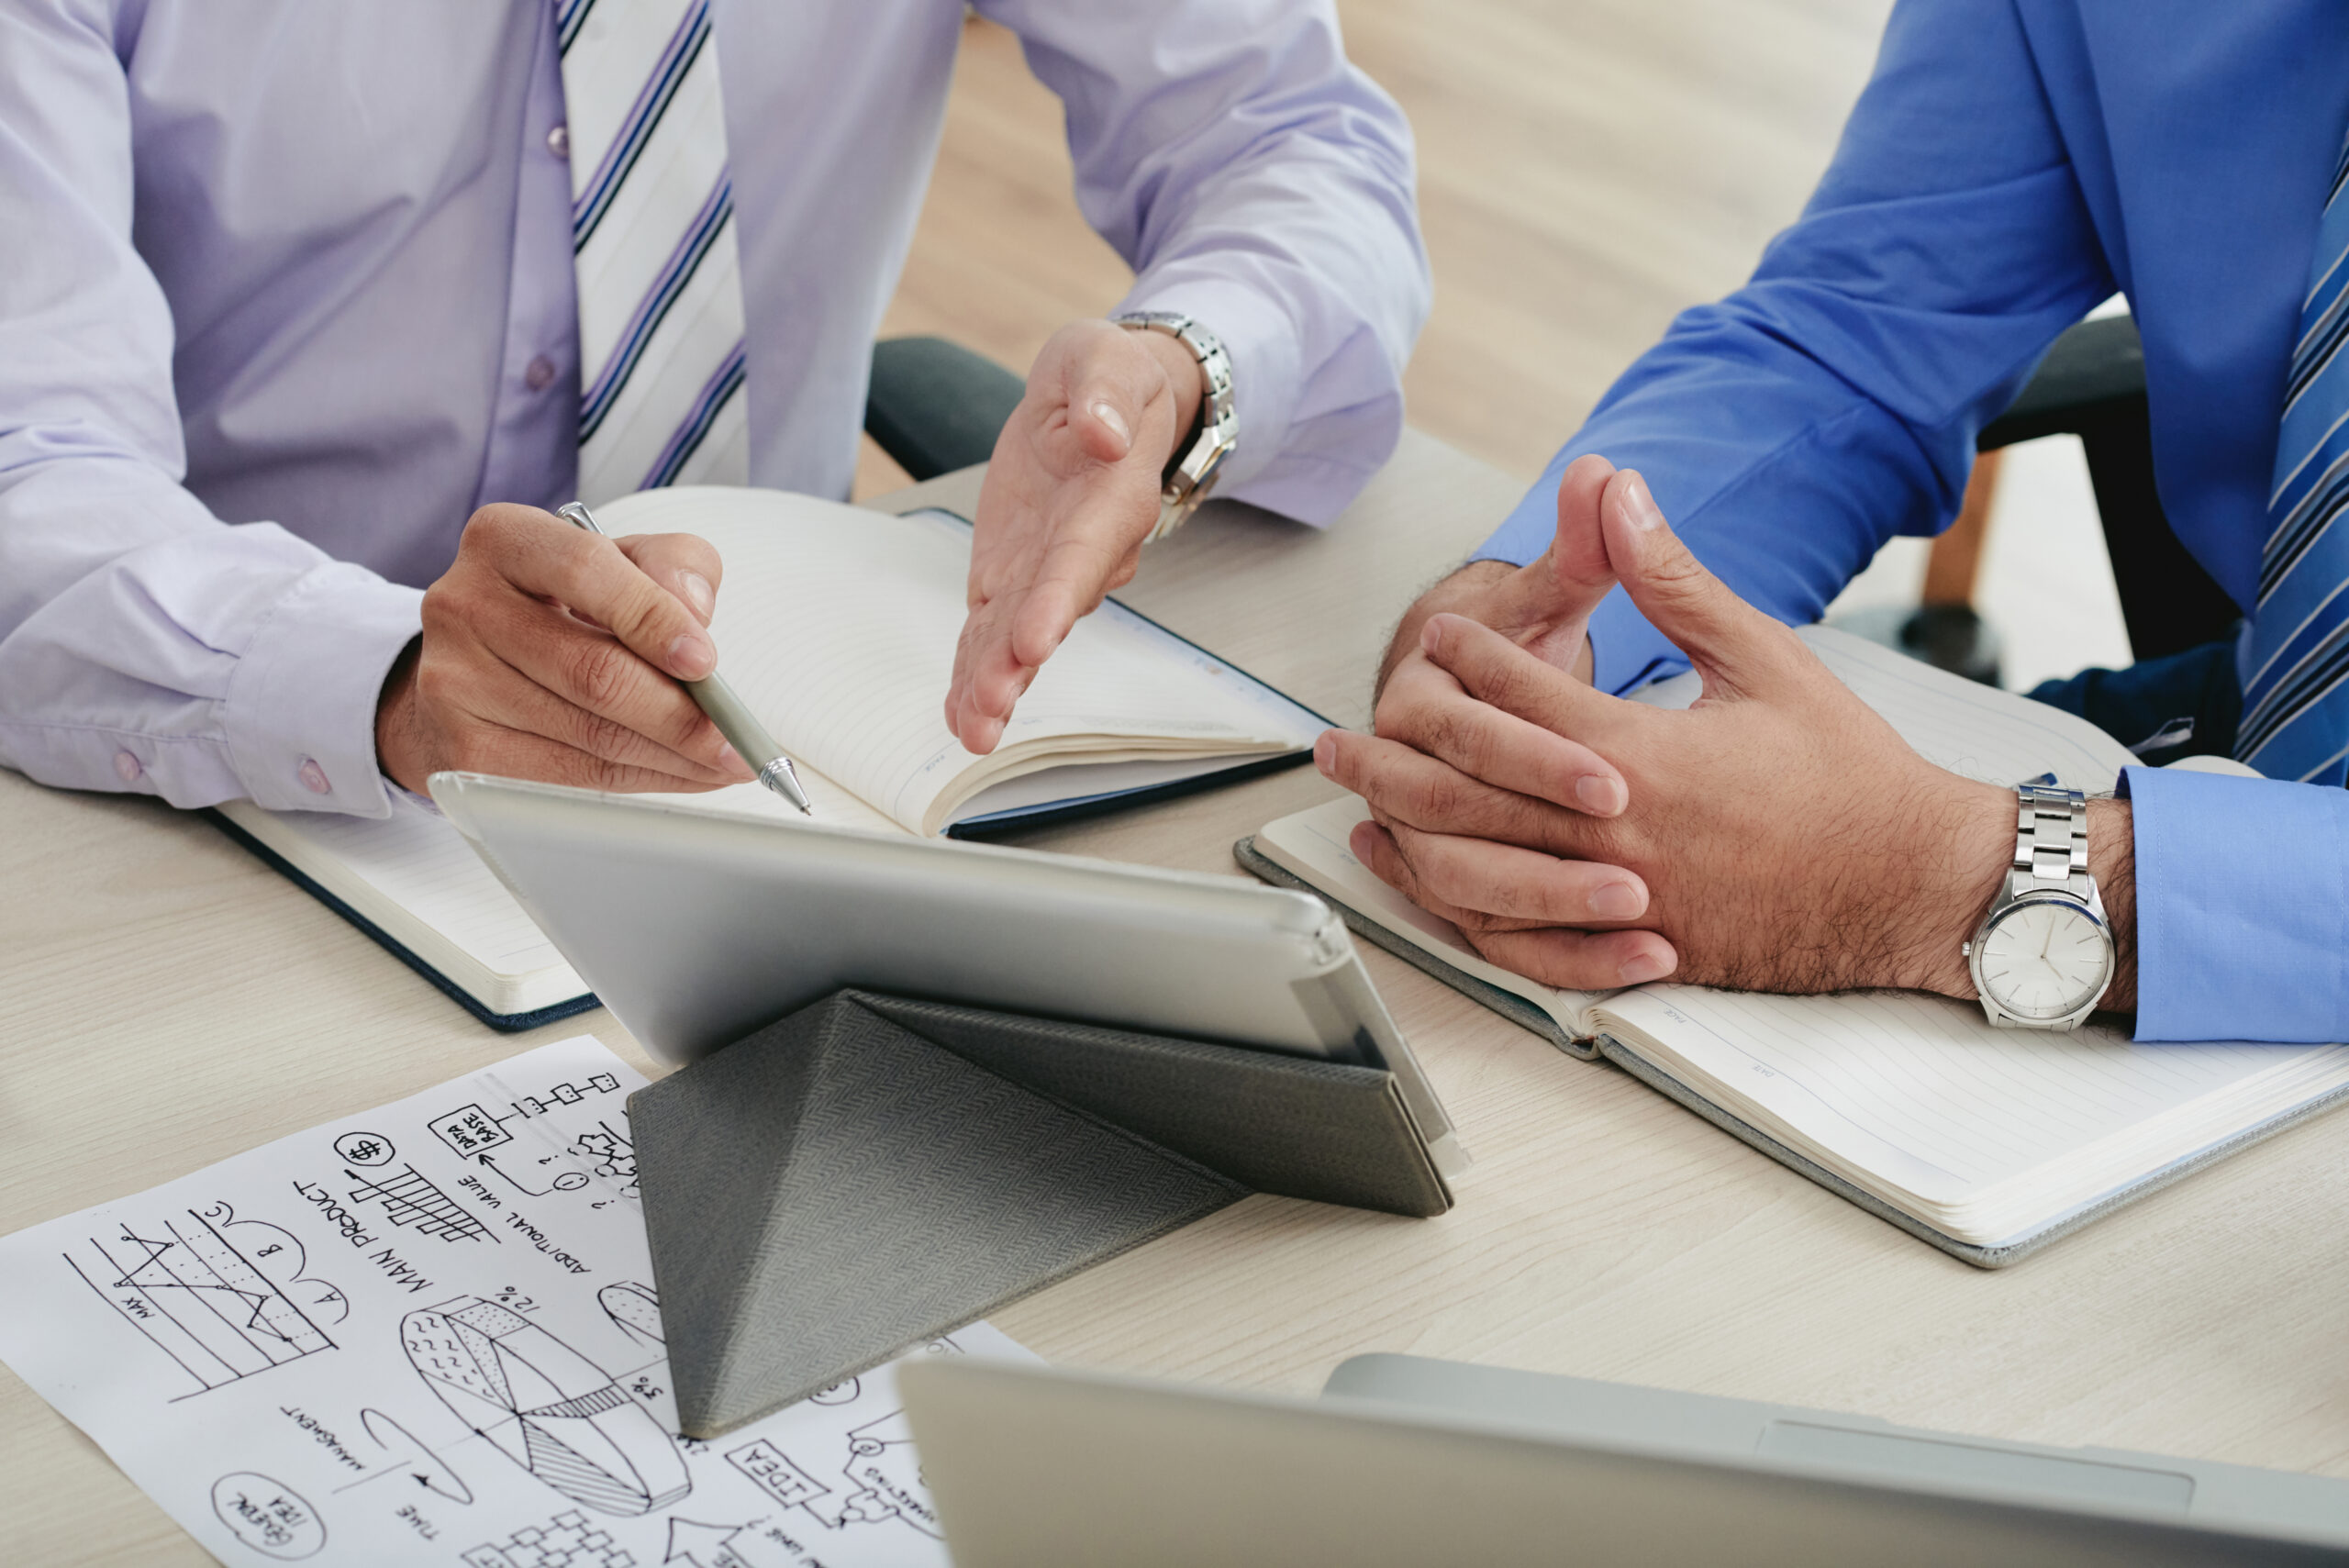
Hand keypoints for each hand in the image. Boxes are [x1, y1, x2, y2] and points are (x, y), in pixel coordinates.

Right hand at [374, 504, 754, 795]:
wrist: (479, 659)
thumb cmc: (564, 602)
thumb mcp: (622, 560)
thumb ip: (672, 566)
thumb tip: (694, 612)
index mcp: (504, 540)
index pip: (585, 572)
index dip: (653, 620)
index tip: (705, 661)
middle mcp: (465, 605)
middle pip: (592, 673)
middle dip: (680, 715)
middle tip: (736, 738)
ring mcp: (454, 682)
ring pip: (589, 736)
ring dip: (672, 759)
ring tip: (723, 761)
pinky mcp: (461, 750)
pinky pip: (571, 778)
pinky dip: (640, 781)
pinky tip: (680, 774)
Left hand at [946, 318, 1204, 752]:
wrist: (1101, 403)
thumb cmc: (1111, 379)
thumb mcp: (1109, 358)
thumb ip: (1107, 392)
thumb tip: (1102, 433)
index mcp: (1111, 500)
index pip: (1082, 558)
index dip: (1056, 601)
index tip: (1033, 640)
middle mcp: (1082, 552)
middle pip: (1047, 615)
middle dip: (1016, 665)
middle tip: (989, 708)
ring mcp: (1045, 571)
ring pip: (1016, 637)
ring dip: (992, 683)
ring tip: (971, 729)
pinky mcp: (1012, 577)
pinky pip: (991, 631)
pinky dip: (973, 671)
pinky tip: (960, 713)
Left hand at [1320, 470, 2084, 998]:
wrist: (1913, 886)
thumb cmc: (1849, 772)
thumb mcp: (1763, 657)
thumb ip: (1676, 581)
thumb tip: (1623, 495)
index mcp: (1645, 755)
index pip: (1521, 699)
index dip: (1471, 657)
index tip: (1437, 631)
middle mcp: (1618, 835)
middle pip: (1469, 788)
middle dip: (1395, 752)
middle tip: (1335, 732)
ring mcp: (1620, 905)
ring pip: (1477, 868)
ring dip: (1403, 829)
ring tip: (1354, 800)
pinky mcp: (1632, 953)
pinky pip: (1519, 940)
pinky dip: (1457, 908)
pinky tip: (1423, 879)